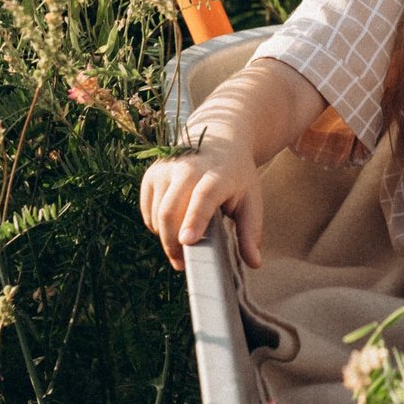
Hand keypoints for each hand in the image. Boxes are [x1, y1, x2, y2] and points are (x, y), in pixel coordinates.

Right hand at [141, 129, 265, 271]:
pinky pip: (148, 211)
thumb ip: (251, 232)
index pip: (203, 197)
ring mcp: (165, 169)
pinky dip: (157, 226)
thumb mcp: (251, 200)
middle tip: (182, 264)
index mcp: (217, 174)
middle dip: (172, 243)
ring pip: (156, 215)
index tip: (188, 241)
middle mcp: (187, 168)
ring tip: (184, 239)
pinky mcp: (151, 174)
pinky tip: (174, 223)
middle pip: (169, 211)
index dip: (194, 219)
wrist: (219, 139)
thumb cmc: (236, 175)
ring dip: (166, 236)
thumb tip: (255, 263)